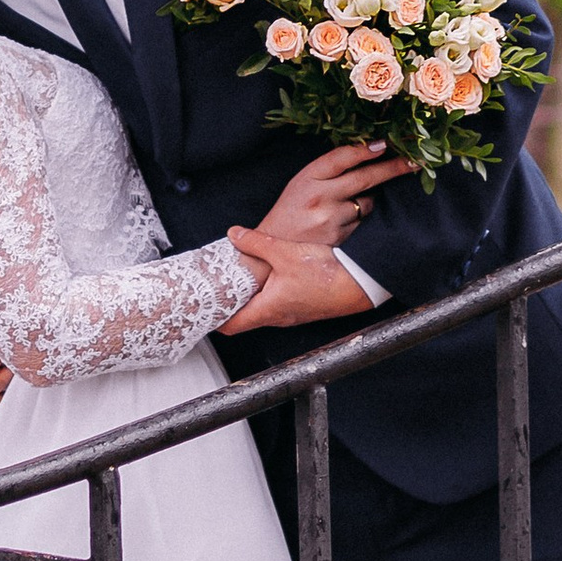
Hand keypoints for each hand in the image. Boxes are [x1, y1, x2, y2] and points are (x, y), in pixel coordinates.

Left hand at [218, 232, 377, 334]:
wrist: (361, 282)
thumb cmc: (327, 275)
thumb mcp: (285, 252)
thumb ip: (256, 243)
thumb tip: (235, 234)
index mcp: (267, 310)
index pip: (230, 326)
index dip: (213, 318)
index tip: (201, 307)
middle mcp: (278, 317)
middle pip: (243, 319)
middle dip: (228, 305)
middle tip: (214, 289)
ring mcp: (291, 314)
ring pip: (261, 310)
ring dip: (248, 298)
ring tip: (236, 280)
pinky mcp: (303, 307)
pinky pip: (277, 305)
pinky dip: (266, 294)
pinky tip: (267, 276)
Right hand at [249, 139, 415, 257]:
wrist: (273, 250)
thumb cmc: (291, 211)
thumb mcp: (301, 183)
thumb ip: (329, 170)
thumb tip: (368, 153)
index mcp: (307, 178)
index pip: (341, 158)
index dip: (364, 149)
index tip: (385, 143)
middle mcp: (319, 197)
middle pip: (364, 178)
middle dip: (393, 168)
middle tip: (415, 161)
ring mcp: (331, 220)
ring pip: (368, 203)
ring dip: (368, 200)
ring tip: (346, 204)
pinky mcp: (340, 239)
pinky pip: (363, 223)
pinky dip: (361, 219)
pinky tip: (345, 221)